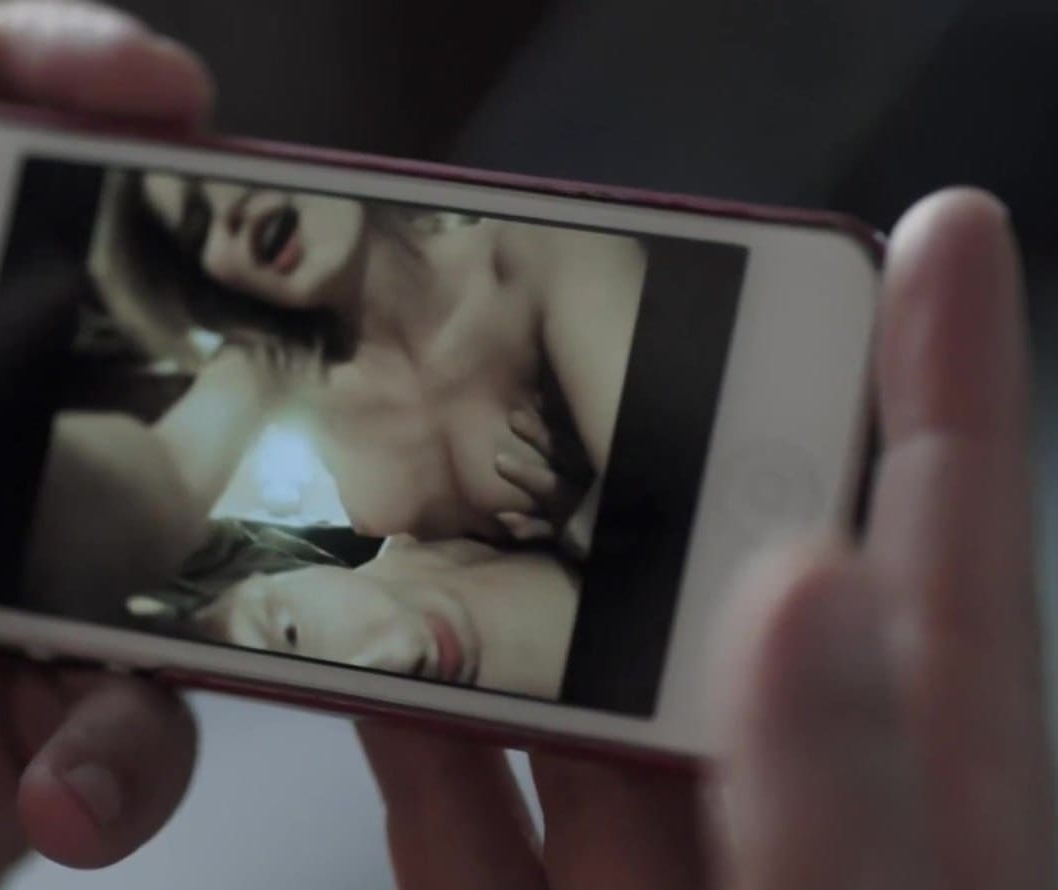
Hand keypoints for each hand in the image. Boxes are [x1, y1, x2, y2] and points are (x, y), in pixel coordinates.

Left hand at [0, 4, 213, 886]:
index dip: (31, 76)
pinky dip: (126, 747)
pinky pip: (120, 707)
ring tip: (110, 651)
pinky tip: (57, 781)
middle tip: (248, 357)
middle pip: (60, 324)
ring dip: (172, 578)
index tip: (163, 95)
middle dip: (171, 326)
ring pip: (134, 527)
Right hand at [361, 190, 1054, 888]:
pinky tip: (365, 654)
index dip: (946, 397)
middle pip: (736, 615)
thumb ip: (840, 811)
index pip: (950, 581)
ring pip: (582, 709)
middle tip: (622, 343)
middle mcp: (784, 835)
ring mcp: (652, 888)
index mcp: (934, 838)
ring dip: (512, 591)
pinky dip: (411, 729)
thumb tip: (802, 593)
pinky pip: (462, 817)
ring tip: (453, 469)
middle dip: (678, 469)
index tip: (937, 242)